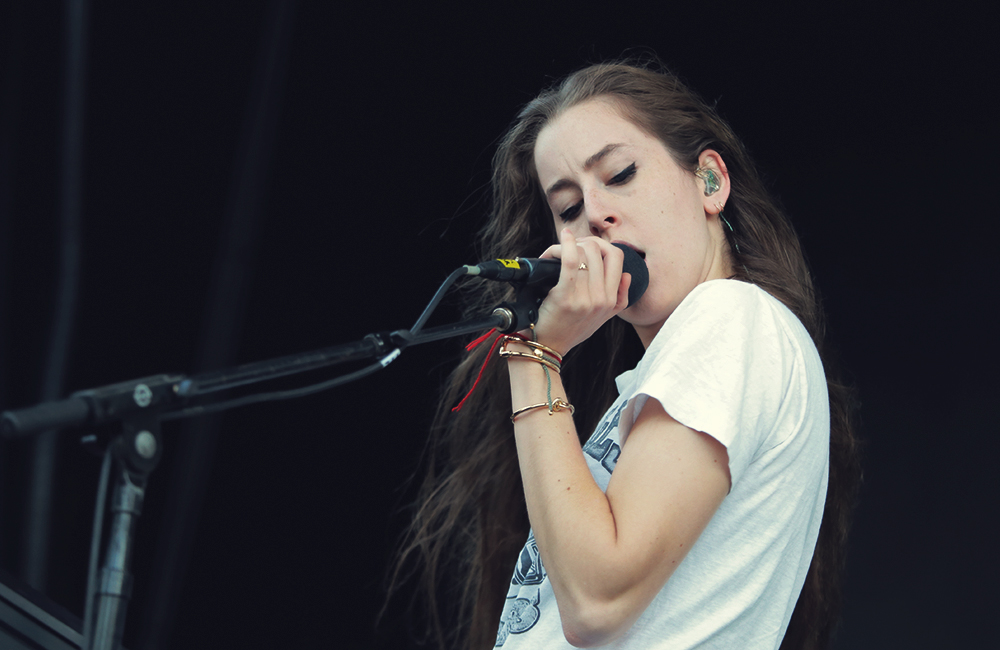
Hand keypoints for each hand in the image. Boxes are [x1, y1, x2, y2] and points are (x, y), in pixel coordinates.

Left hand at [529, 229, 631, 354]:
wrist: (548, 347)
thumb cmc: (570, 330)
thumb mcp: (602, 318)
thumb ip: (619, 298)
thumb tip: (627, 275)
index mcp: (612, 301)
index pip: (617, 258)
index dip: (601, 246)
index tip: (586, 247)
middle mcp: (602, 299)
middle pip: (601, 251)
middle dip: (584, 242)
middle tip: (570, 247)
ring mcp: (585, 298)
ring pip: (585, 253)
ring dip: (569, 245)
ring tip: (558, 251)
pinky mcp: (566, 296)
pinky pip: (571, 261)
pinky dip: (566, 244)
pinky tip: (563, 237)